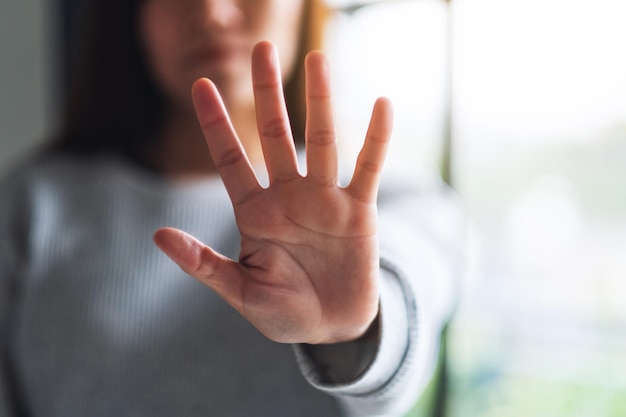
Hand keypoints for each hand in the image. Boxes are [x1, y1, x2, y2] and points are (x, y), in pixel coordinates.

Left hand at [153, 41, 392, 343]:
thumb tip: (158, 236)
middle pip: (275, 135)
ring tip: (319, 58)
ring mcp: (324, 200)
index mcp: (255, 213)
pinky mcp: (359, 212)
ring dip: (320, 101)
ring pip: (322, 141)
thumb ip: (204, 264)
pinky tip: (382, 105)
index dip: (215, 124)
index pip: (231, 160)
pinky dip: (376, 140)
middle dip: (266, 94)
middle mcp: (289, 196)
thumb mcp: (240, 292)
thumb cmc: (284, 311)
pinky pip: (368, 169)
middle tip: (261, 48)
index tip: (199, 85)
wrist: (332, 329)